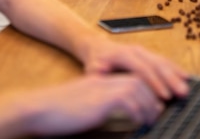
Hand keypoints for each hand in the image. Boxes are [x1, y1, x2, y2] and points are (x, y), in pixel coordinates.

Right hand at [25, 74, 163, 135]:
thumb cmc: (56, 112)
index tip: (154, 104)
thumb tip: (111, 116)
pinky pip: (127, 100)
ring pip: (136, 87)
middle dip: (153, 93)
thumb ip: (98, 106)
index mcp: (99, 81)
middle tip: (160, 111)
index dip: (145, 90)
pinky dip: (137, 111)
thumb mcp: (83, 106)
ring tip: (152, 117)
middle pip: (138, 79)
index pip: (130, 78)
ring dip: (149, 103)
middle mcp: (103, 81)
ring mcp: (101, 88)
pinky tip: (137, 121)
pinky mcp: (99, 99)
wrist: (40, 108)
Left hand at [81, 39, 188, 100]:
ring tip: (186, 88)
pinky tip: (185, 77)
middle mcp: (136, 50)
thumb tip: (101, 71)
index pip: (141, 68)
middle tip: (181, 93)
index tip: (164, 95)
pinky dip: (175, 69)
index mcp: (123, 54)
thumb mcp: (92, 67)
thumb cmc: (95, 61)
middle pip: (156, 64)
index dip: (154, 82)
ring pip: (162, 62)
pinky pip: (164, 61)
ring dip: (175, 75)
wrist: (97, 47)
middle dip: (170, 79)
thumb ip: (97, 71)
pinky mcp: (149, 54)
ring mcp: (144, 51)